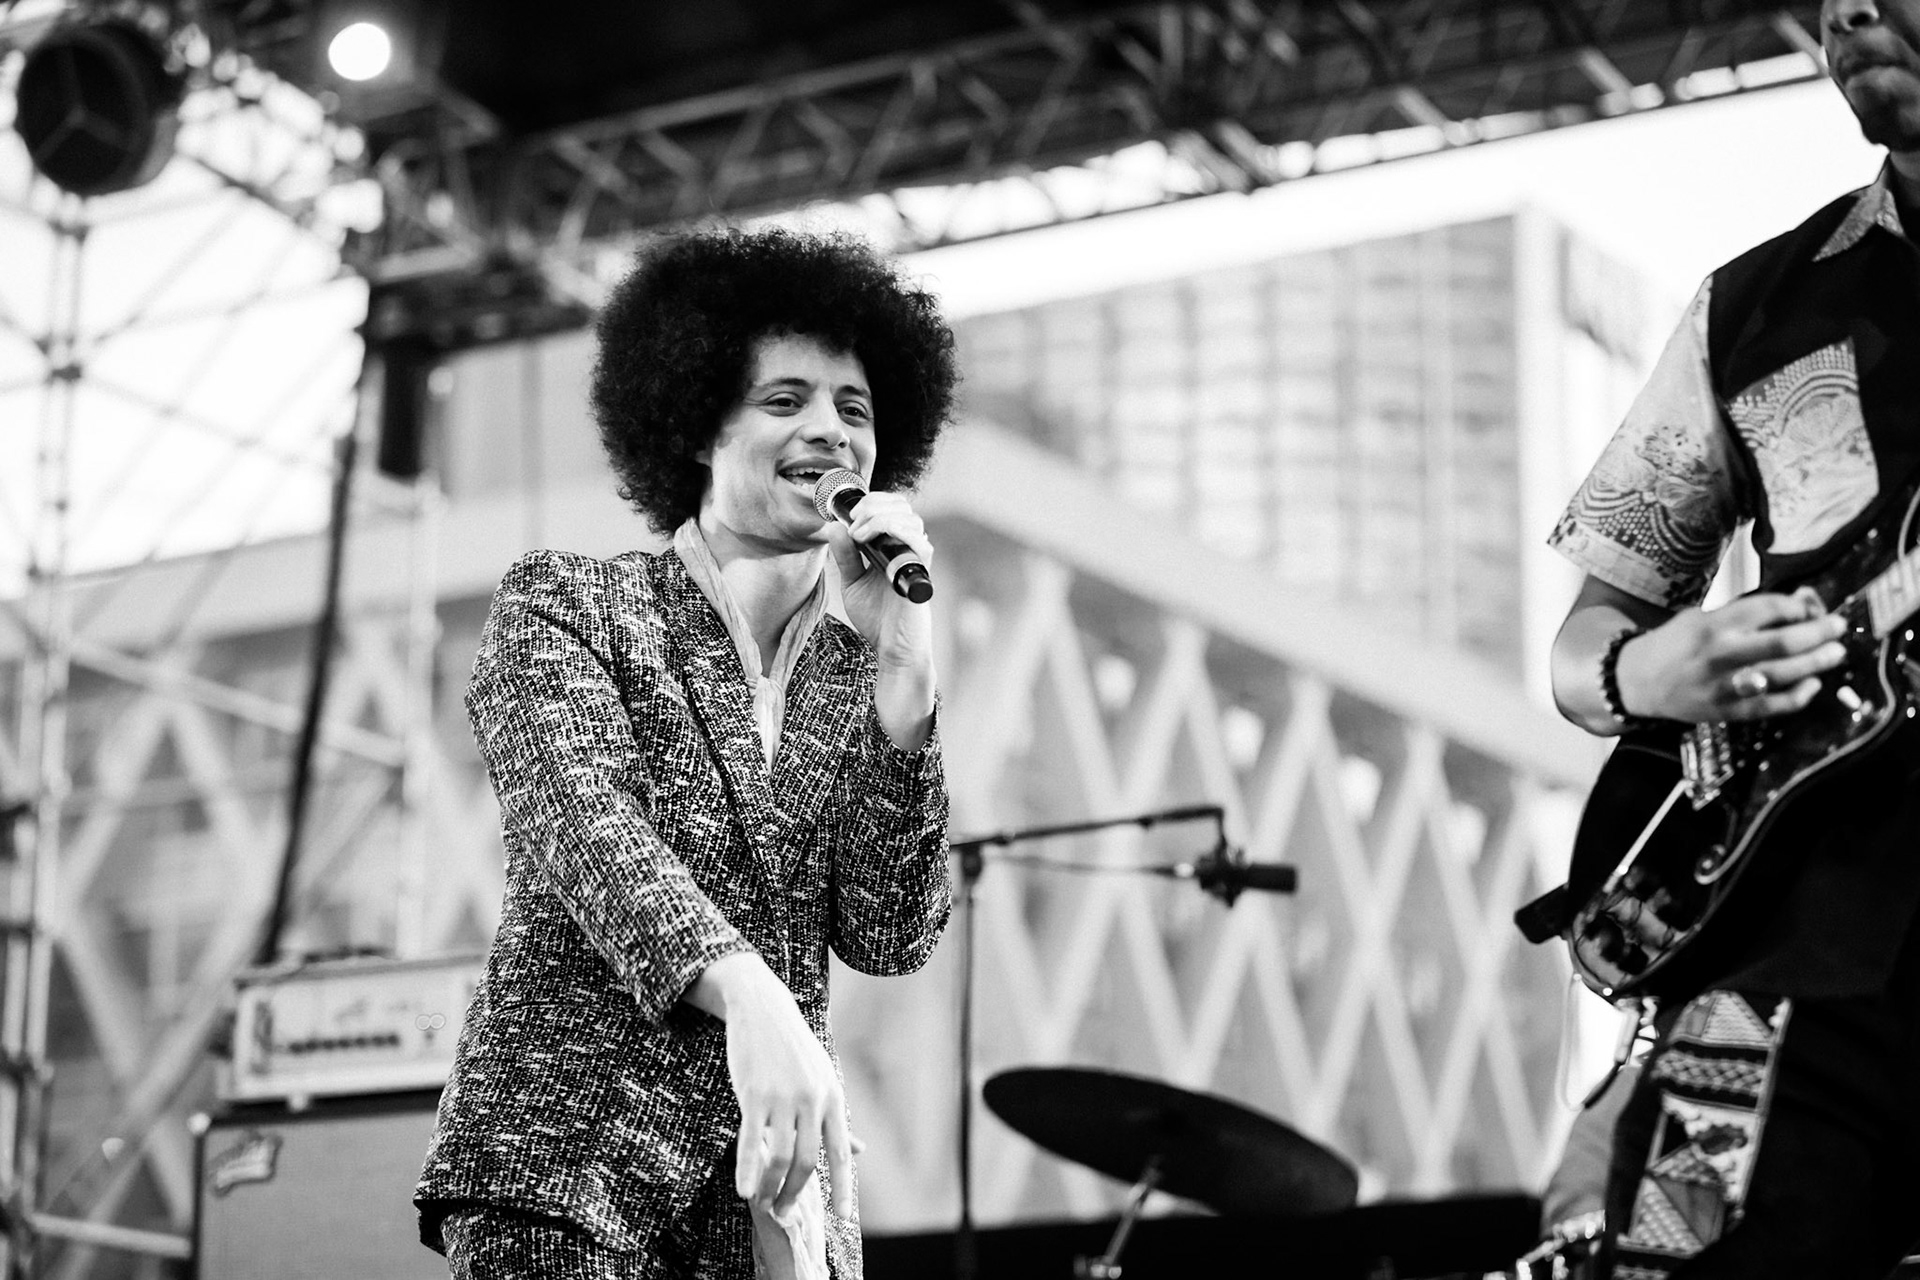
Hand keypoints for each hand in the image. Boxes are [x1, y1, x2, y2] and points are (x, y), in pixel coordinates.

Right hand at [691, 953, 853, 1218]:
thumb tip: (861, 1150)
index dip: (843, 1188)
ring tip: (762, 1201)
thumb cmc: (793, 1049)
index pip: (841, 1153)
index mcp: (833, 1098)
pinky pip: (752, 1142)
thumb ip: (837, 1118)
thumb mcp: (823, 1078)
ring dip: (770, 1187)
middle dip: (795, 1193)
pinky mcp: (754, 1095)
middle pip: (807, 1162)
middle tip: (782, 1212)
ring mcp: (783, 1098)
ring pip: (780, 1157)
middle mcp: (812, 1100)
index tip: (844, 1217)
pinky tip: (744, 1190)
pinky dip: (748, 1170)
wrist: (763, 1009)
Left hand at [826, 490, 933, 668]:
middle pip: (901, 505)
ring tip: (859, 536)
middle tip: (853, 523)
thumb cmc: (876, 618)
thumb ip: (845, 556)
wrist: (891, 647)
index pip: (891, 506)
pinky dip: (895, 530)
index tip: (848, 515)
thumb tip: (835, 527)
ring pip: (909, 517)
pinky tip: (872, 539)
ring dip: (879, 517)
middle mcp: (908, 547)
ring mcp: (916, 558)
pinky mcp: (921, 571)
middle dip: (873, 506)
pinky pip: (918, 540)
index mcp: (893, 546)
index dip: (871, 502)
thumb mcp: (852, 581)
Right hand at [1616, 586, 1850, 721]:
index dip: (1798, 606)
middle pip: (1783, 642)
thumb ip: (1743, 614)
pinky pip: (1772, 705)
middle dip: (1818, 633)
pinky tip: (1812, 686)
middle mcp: (1721, 655)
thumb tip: (1795, 606)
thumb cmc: (1675, 644)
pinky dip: (1798, 697)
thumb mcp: (1701, 617)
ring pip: (1783, 674)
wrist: (1637, 681)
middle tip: (1838, 627)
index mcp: (1713, 626)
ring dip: (1816, 663)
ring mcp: (1725, 685)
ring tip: (1835, 653)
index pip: (1768, 609)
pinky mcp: (1727, 711)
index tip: (1811, 607)